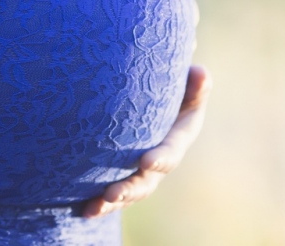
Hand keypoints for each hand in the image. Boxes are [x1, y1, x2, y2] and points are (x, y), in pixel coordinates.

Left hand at [83, 65, 212, 217]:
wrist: (146, 108)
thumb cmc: (170, 93)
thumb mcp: (185, 90)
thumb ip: (192, 86)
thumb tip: (200, 73)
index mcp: (175, 141)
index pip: (169, 153)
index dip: (160, 158)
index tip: (145, 161)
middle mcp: (158, 162)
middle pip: (146, 182)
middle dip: (130, 188)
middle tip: (112, 192)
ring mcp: (139, 173)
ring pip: (127, 194)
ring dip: (112, 202)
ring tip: (97, 204)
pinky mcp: (119, 177)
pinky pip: (108, 197)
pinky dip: (97, 206)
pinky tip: (84, 211)